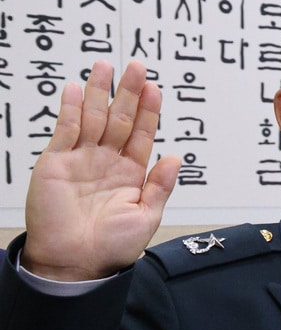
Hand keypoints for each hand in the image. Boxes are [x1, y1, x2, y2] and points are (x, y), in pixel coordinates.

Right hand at [21, 61, 178, 280]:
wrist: (76, 262)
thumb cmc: (112, 247)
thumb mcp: (147, 215)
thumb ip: (160, 185)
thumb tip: (176, 157)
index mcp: (130, 173)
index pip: (142, 134)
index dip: (149, 111)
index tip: (156, 88)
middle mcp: (106, 161)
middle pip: (119, 118)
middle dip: (128, 92)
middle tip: (136, 66)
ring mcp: (80, 159)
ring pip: (91, 118)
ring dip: (98, 92)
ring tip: (105, 67)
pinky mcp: (55, 162)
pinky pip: (64, 130)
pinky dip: (69, 109)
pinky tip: (75, 89)